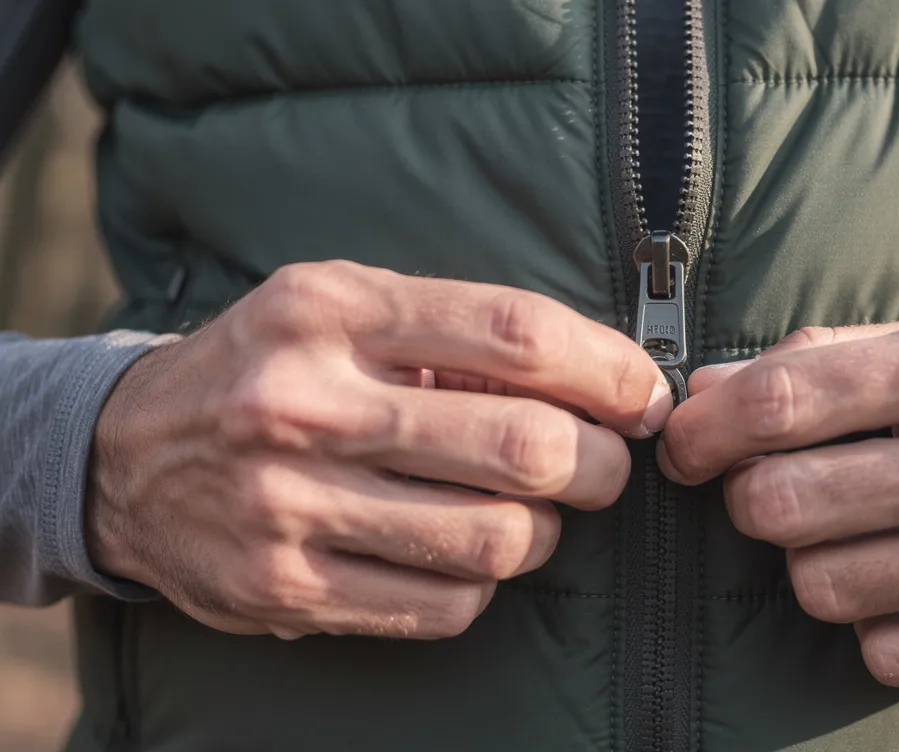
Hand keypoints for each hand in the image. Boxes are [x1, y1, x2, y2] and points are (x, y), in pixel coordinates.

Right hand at [89, 261, 671, 639]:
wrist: (123, 456)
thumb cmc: (269, 368)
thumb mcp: (342, 309)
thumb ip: (454, 332)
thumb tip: (600, 378)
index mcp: (333, 311)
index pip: (515, 334)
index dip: (608, 370)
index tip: (644, 396)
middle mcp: (307, 404)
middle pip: (524, 447)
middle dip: (602, 465)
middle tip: (607, 466)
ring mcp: (289, 504)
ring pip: (498, 540)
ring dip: (546, 532)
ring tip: (531, 511)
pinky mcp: (283, 587)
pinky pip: (445, 606)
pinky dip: (483, 586)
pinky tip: (462, 556)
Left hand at [659, 308, 898, 687]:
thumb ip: (833, 360)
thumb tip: (710, 394)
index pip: (789, 401)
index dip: (707, 429)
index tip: (684, 445)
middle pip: (785, 504)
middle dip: (752, 498)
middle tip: (777, 488)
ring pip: (823, 585)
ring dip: (816, 561)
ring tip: (862, 531)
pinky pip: (885, 651)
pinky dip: (876, 622)